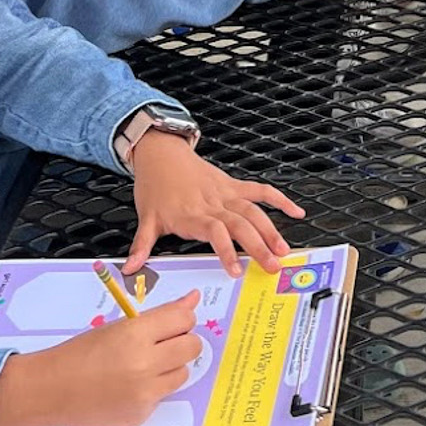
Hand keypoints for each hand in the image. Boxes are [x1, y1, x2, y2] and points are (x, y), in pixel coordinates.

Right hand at [0, 293, 202, 425]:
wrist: (51, 390)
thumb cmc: (80, 353)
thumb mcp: (118, 326)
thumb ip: (160, 315)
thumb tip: (193, 299)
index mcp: (136, 334)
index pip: (184, 319)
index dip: (183, 319)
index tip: (174, 322)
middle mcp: (145, 364)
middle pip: (192, 347)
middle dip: (183, 342)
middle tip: (163, 343)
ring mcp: (145, 393)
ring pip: (183, 373)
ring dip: (170, 367)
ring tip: (143, 366)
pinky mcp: (141, 415)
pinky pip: (162, 396)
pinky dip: (153, 389)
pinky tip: (129, 386)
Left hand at [126, 132, 303, 274]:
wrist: (161, 154)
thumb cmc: (155, 187)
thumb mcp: (146, 218)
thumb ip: (140, 246)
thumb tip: (129, 269)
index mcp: (192, 214)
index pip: (215, 232)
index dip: (227, 250)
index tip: (236, 271)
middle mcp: (213, 203)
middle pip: (241, 223)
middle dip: (259, 245)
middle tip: (272, 266)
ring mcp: (226, 192)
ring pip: (254, 210)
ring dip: (271, 229)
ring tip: (284, 250)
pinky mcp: (233, 185)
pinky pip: (260, 190)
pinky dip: (279, 200)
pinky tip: (296, 211)